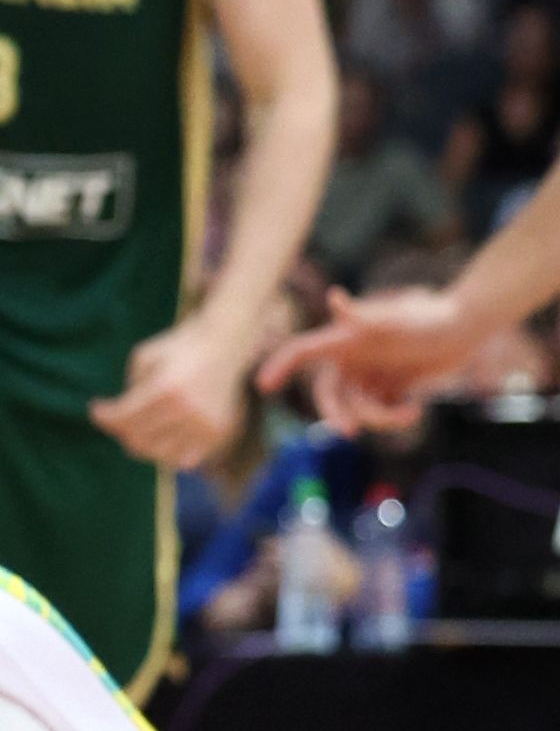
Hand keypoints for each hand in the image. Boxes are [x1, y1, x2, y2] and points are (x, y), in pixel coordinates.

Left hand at [90, 306, 246, 472]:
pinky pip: (185, 461)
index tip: (95, 410)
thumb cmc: (180, 347)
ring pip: (159, 455)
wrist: (226, 343)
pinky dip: (169, 454)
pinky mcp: (218, 434)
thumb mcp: (145, 356)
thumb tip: (117, 417)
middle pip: (138, 440)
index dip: (103, 417)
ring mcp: (204, 426)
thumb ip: (129, 387)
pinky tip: (162, 438)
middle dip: (120, 431)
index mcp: (165, 388)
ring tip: (139, 428)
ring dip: (143, 444)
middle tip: (117, 420)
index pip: (123, 418)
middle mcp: (186, 411)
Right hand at [294, 284, 481, 439]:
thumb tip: (334, 297)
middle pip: (327, 394)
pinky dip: (395, 417)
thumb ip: (364, 316)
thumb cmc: (430, 317)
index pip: (302, 352)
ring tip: (410, 410)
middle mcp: (352, 358)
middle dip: (336, 414)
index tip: (263, 387)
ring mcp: (370, 375)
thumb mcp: (397, 320)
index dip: (279, 366)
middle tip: (349, 433)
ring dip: (381, 417)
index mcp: (344, 340)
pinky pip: (379, 413)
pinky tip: (415, 407)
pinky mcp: (389, 387)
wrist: (467, 327)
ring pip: (357, 409)